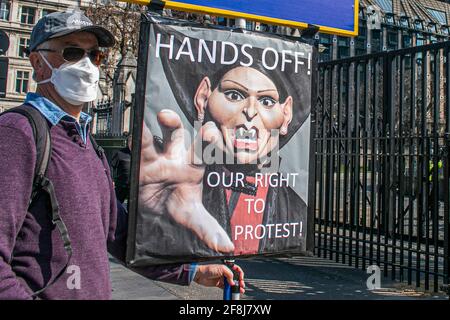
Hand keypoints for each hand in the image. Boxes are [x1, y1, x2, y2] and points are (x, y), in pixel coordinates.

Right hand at [138, 109, 233, 252]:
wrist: (149, 210)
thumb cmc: (174, 205)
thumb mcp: (191, 216)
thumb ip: (207, 229)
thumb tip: (227, 248)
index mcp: (195, 167)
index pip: (205, 151)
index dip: (209, 141)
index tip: (212, 133)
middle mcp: (179, 156)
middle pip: (188, 136)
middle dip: (194, 127)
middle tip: (199, 126)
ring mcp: (161, 155)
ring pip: (166, 133)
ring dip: (168, 122)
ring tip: (165, 116)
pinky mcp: (143, 160)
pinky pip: (142, 144)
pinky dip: (139, 135)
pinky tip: (137, 125)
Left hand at [193, 264, 244, 293]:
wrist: (200, 274)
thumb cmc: (208, 268)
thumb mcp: (221, 269)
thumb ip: (229, 274)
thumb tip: (233, 282)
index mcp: (226, 267)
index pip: (236, 269)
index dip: (240, 274)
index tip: (241, 278)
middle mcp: (225, 273)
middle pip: (235, 277)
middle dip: (239, 282)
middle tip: (241, 286)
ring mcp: (222, 279)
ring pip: (231, 283)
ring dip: (236, 287)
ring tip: (239, 290)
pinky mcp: (219, 284)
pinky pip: (226, 288)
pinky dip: (229, 290)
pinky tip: (232, 292)